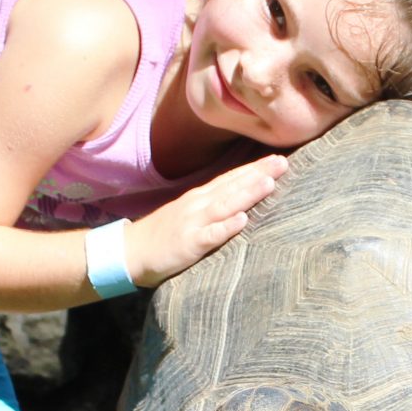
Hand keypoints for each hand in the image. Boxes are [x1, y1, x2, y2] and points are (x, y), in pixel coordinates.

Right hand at [125, 154, 287, 284]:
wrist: (129, 251)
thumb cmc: (162, 235)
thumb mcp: (188, 214)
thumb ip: (212, 206)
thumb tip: (240, 201)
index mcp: (199, 198)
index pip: (231, 178)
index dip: (254, 168)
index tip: (277, 159)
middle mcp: (198, 205)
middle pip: (232, 186)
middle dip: (258, 173)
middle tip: (282, 162)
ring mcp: (193, 223)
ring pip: (224, 205)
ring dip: (247, 193)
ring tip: (269, 182)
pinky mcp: (188, 243)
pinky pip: (210, 235)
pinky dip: (226, 226)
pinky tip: (242, 219)